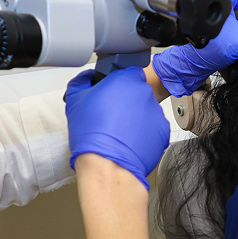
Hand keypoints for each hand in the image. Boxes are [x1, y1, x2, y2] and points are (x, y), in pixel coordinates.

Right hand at [65, 67, 170, 189]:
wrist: (107, 165)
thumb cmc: (91, 134)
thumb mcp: (74, 100)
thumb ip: (81, 81)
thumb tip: (87, 78)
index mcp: (125, 79)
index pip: (127, 72)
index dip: (117, 84)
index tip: (109, 94)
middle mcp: (144, 92)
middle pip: (136, 92)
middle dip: (125, 101)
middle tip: (110, 116)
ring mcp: (156, 112)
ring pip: (144, 111)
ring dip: (134, 118)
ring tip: (118, 132)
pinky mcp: (163, 132)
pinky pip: (152, 129)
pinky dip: (143, 134)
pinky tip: (128, 142)